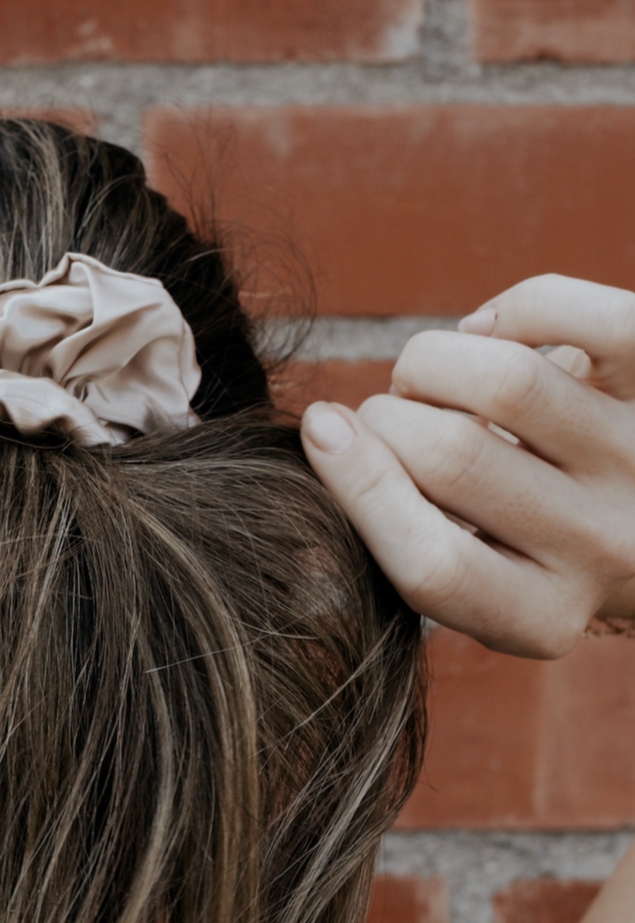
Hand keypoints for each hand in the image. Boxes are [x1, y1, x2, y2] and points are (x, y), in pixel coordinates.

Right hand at [301, 274, 634, 658]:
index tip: (319, 427)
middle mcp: (604, 545)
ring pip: (505, 382)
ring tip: (424, 380)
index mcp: (541, 613)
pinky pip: (577, 316)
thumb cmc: (536, 547)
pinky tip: (487, 333)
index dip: (358, 485)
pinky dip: (511, 309)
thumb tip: (318, 478)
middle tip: (379, 420)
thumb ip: (407, 551)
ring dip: (429, 362)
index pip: (432, 562)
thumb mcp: (483, 585)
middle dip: (383, 419)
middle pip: (453, 456)